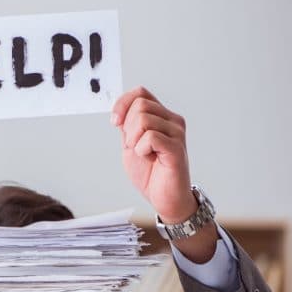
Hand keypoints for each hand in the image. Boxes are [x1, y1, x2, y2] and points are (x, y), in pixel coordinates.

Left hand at [111, 86, 194, 223]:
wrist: (164, 198)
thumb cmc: (151, 173)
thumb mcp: (131, 144)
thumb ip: (127, 126)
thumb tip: (119, 110)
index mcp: (161, 117)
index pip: (140, 93)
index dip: (123, 103)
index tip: (115, 123)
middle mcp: (172, 121)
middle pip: (140, 105)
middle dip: (127, 127)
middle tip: (134, 146)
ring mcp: (176, 133)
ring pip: (143, 120)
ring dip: (134, 140)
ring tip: (143, 154)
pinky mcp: (176, 148)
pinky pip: (150, 137)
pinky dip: (141, 150)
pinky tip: (149, 158)